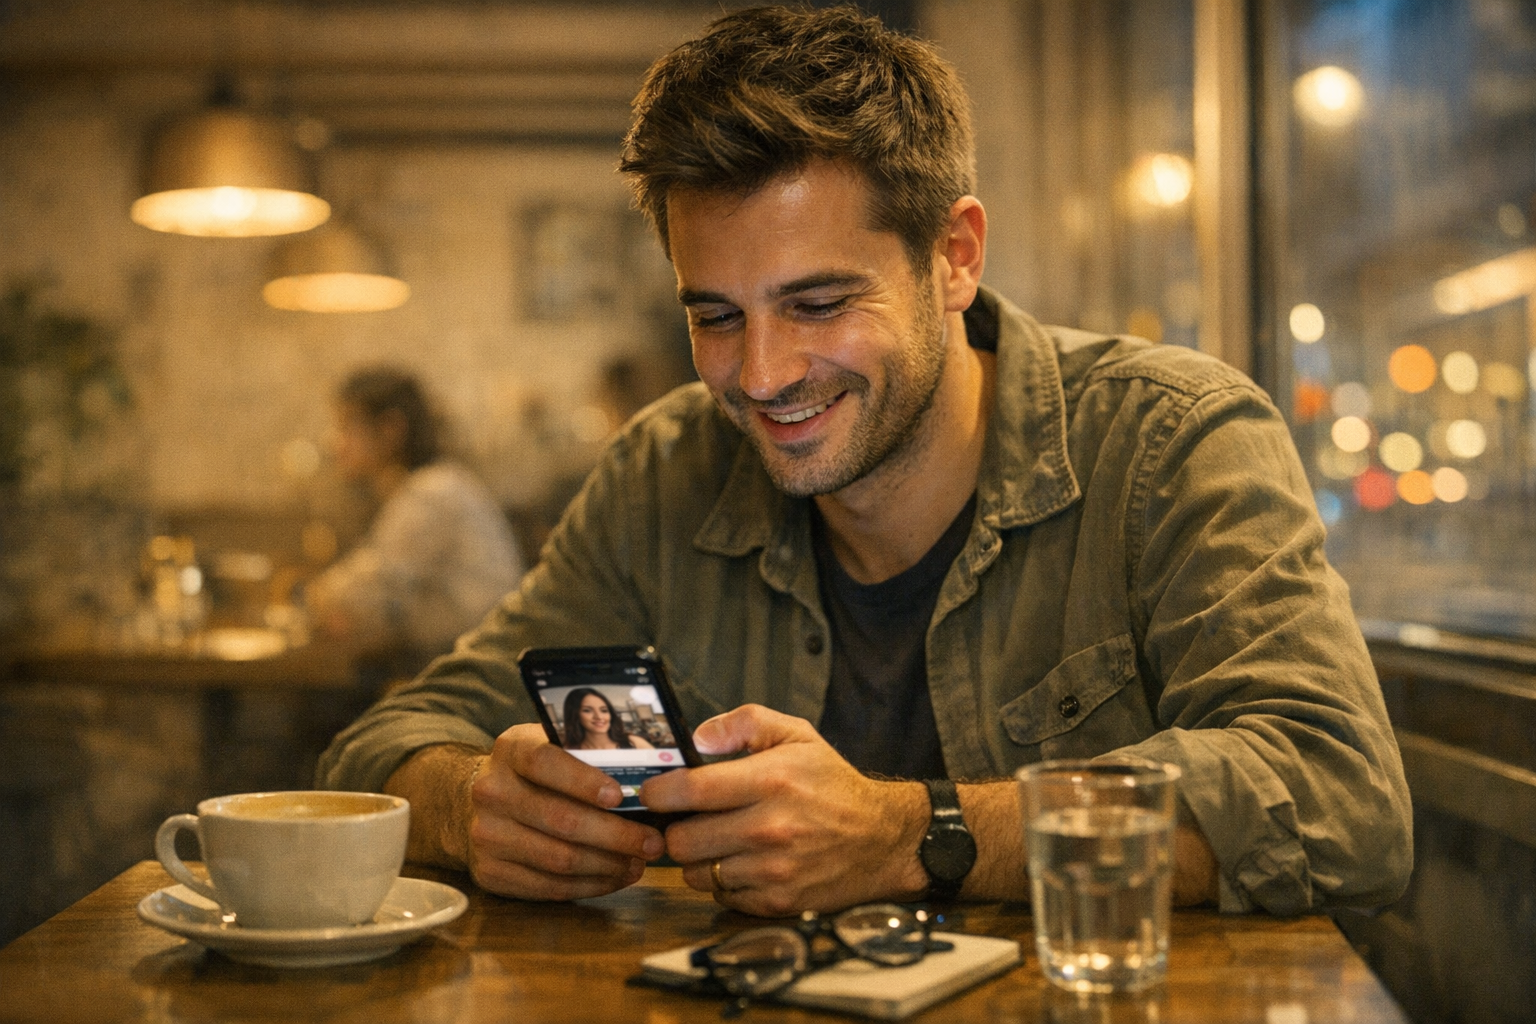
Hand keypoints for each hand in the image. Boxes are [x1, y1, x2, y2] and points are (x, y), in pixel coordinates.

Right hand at [463, 723, 665, 899]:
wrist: (469, 801)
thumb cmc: (532, 772)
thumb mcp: (551, 746)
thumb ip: (589, 753)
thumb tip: (651, 771)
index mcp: (512, 750)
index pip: (545, 762)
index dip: (583, 781)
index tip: (619, 797)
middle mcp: (492, 792)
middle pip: (561, 819)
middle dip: (616, 835)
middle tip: (653, 843)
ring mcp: (487, 835)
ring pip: (558, 858)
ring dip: (607, 866)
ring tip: (639, 863)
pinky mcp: (489, 872)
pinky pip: (548, 887)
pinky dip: (588, 885)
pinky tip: (614, 878)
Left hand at [638, 704, 928, 915]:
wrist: (882, 838)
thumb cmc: (832, 783)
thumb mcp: (798, 735)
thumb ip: (745, 723)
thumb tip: (698, 738)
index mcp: (770, 781)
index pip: (690, 791)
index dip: (658, 793)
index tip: (651, 793)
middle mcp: (768, 828)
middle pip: (682, 841)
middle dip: (676, 829)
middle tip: (686, 820)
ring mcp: (772, 871)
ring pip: (696, 874)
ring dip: (698, 859)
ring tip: (717, 842)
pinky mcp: (777, 901)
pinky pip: (722, 897)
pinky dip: (723, 882)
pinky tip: (741, 863)